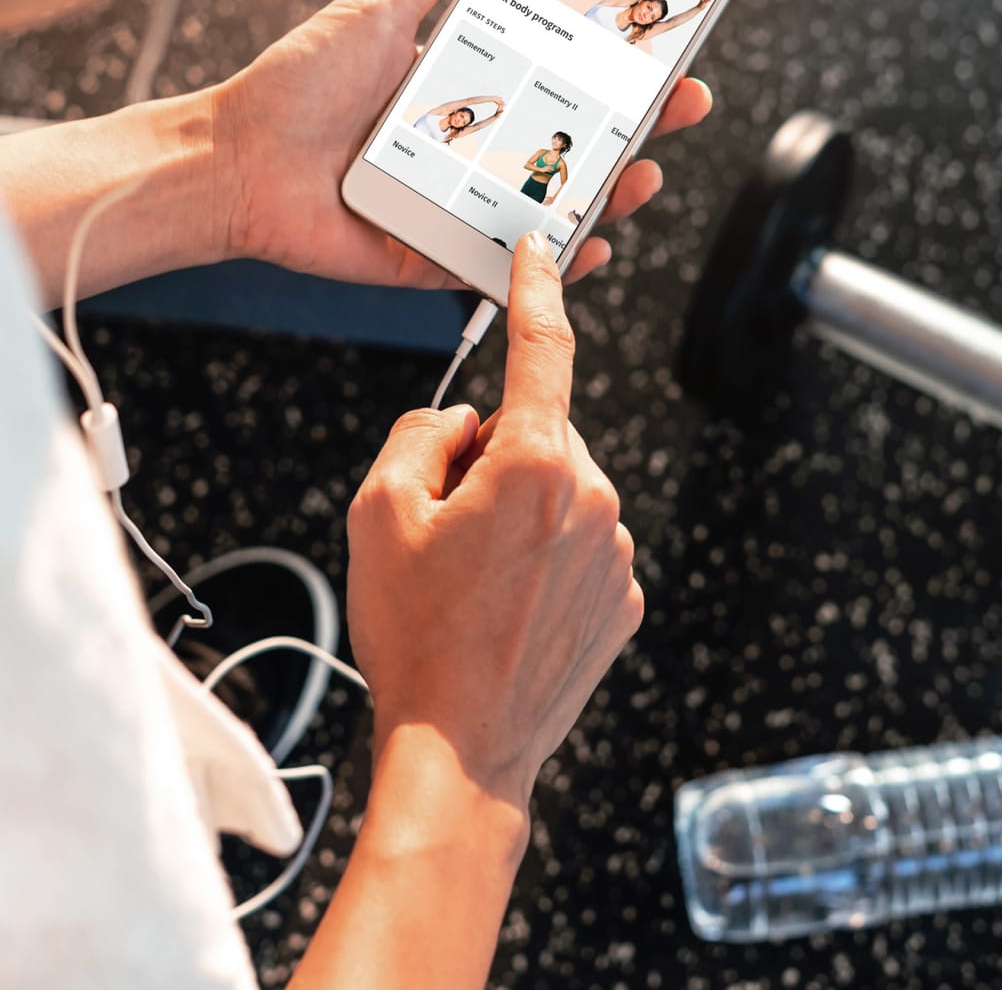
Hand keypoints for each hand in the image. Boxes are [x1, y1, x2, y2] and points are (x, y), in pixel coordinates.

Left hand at [221, 0, 712, 286]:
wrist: (235, 161)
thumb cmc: (298, 85)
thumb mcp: (379, 5)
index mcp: (468, 89)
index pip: (563, 77)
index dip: (617, 66)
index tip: (666, 46)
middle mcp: (474, 148)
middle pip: (576, 141)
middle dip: (641, 125)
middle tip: (685, 102)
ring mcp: (461, 204)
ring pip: (555, 204)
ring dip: (612, 191)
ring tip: (643, 171)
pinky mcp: (438, 256)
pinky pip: (508, 263)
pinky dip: (554, 259)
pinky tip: (590, 242)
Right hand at [344, 233, 642, 804]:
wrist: (464, 749)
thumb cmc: (415, 636)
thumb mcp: (377, 511)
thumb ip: (421, 435)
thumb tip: (461, 422)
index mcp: (535, 464)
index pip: (544, 350)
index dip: (538, 290)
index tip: (539, 251)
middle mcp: (593, 497)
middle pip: (538, 433)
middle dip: (493, 457)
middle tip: (442, 528)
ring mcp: (617, 552)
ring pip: (560, 491)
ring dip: (519, 513)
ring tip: (471, 584)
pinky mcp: (624, 598)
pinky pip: (579, 545)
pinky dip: (544, 558)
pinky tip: (505, 609)